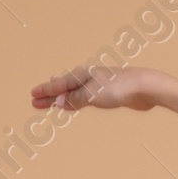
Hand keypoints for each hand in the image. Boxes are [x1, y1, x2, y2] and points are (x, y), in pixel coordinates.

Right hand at [29, 64, 177, 116]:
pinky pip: (85, 98)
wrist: (144, 87)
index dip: (45, 92)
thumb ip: (75, 99)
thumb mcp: (93, 95)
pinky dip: (76, 101)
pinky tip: (75, 103)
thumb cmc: (118, 88)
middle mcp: (87, 78)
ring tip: (51, 102)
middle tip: (35, 103)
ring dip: (62, 98)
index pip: (58, 85)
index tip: (32, 96)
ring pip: (74, 93)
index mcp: (81, 75)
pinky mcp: (108, 94)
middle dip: (50, 96)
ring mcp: (97, 85)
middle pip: (64, 88)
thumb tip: (60, 102)